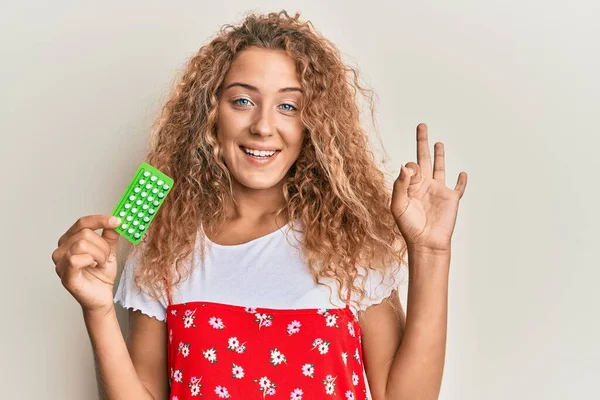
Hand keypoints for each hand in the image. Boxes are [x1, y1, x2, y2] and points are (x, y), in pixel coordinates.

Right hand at [52, 215, 121, 313]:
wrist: (102, 296)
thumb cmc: (101, 274)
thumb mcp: (109, 250)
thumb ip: (110, 235)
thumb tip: (115, 220)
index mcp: (70, 240)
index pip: (82, 223)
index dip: (100, 220)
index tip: (117, 221)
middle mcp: (61, 249)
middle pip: (85, 233)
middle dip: (102, 245)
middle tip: (105, 257)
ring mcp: (60, 263)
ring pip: (82, 244)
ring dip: (99, 255)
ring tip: (99, 264)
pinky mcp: (64, 275)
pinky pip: (75, 259)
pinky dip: (90, 261)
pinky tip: (92, 267)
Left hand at [391, 123, 467, 252]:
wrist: (426, 243)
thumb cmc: (409, 227)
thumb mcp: (399, 206)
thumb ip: (401, 185)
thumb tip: (406, 165)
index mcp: (410, 186)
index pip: (410, 167)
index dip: (411, 168)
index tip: (411, 172)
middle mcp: (424, 186)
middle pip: (423, 159)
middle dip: (422, 142)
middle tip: (422, 125)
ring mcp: (438, 192)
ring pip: (439, 168)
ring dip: (439, 155)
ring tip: (438, 143)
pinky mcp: (451, 199)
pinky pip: (458, 188)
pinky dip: (462, 181)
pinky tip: (462, 173)